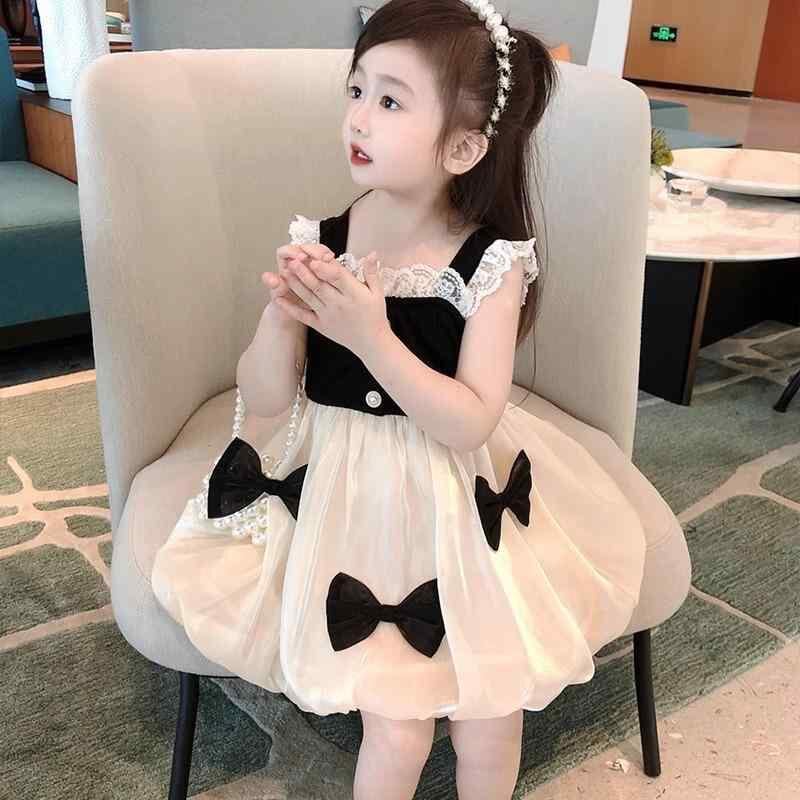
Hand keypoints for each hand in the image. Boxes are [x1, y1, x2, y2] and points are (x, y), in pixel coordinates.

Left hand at [273, 249, 389, 358]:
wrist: (371, 342)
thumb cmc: (374, 316)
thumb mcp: (377, 293)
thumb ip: (371, 273)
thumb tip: (372, 253)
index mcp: (354, 294)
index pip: (338, 278)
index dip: (325, 268)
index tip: (314, 259)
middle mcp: (339, 304)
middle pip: (319, 286)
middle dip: (305, 272)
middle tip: (292, 261)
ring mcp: (328, 315)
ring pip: (309, 297)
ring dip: (296, 284)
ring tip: (285, 272)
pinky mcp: (320, 325)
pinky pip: (303, 315)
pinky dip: (290, 308)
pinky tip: (279, 298)